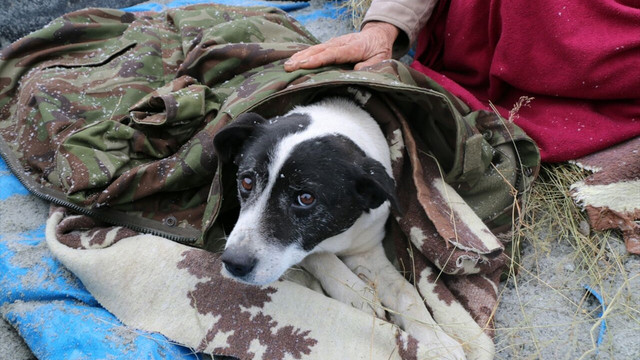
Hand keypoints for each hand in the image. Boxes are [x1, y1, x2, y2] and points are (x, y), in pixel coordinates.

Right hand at [284, 21, 398, 71]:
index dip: (318, 59)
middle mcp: (341, 43)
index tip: (304, 64)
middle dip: (303, 58)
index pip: (333, 53)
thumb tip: (355, 72)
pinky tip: (294, 61)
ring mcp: (334, 42)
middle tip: (289, 67)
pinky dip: (304, 55)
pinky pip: (316, 50)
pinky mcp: (330, 45)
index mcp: (353, 47)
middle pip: (320, 50)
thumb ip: (369, 67)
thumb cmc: (378, 50)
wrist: (377, 35)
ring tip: (287, 64)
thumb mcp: (381, 60)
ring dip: (300, 56)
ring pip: (315, 49)